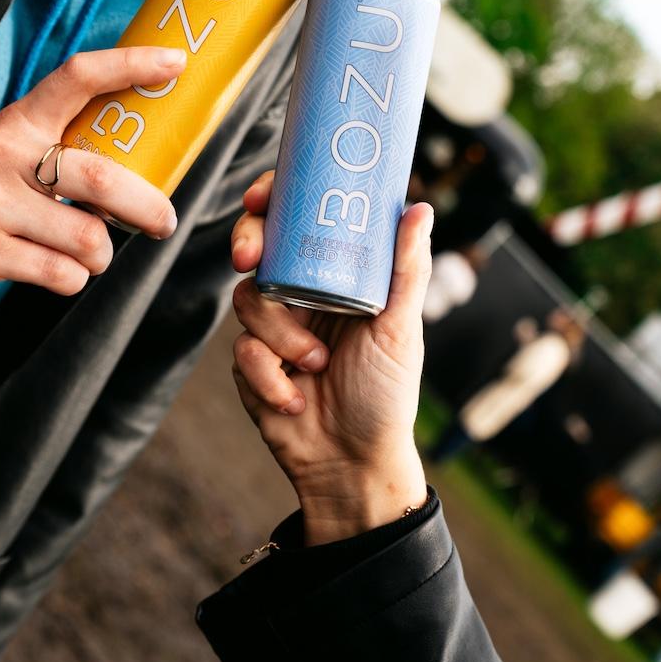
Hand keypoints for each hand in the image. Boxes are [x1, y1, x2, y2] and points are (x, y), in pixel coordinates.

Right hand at [0, 46, 185, 299]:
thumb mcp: (5, 148)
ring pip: (87, 238)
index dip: (130, 65)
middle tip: (163, 220)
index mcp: (17, 122)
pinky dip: (74, 277)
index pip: (77, 77)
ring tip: (91, 253)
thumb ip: (59, 148)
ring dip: (103, 254)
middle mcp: (4, 158)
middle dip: (147, 207)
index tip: (175, 62)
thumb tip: (140, 168)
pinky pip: (61, 274)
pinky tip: (59, 269)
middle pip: (101, 180)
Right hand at [231, 172, 432, 543]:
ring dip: (281, 336)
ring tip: (314, 365)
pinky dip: (269, 377)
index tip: (261, 197)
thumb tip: (419, 208)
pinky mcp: (251, 365)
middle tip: (250, 259)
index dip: (273, 199)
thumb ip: (406, 269)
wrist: (353, 465)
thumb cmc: (387, 395)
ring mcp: (273, 329)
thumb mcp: (401, 328)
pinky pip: (242, 351)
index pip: (298, 221)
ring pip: (247, 300)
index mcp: (336, 276)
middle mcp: (301, 294)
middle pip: (257, 247)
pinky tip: (295, 398)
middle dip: (248, 245)